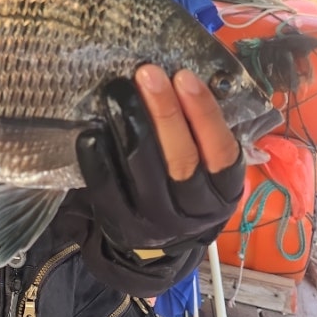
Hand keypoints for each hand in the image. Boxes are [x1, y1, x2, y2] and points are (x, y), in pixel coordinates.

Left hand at [77, 64, 244, 253]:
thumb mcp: (208, 167)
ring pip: (146, 170)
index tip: (184, 76)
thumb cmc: (187, 185)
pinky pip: (110, 190)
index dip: (204, 113)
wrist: (161, 243)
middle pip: (182, 158)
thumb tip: (178, 77)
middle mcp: (197, 207)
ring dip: (131, 126)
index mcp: (225, 188)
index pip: (221, 150)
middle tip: (147, 73)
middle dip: (165, 112)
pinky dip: (100, 159)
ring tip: (117, 91)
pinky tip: (92, 132)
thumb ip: (201, 132)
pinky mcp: (125, 224)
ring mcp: (160, 220)